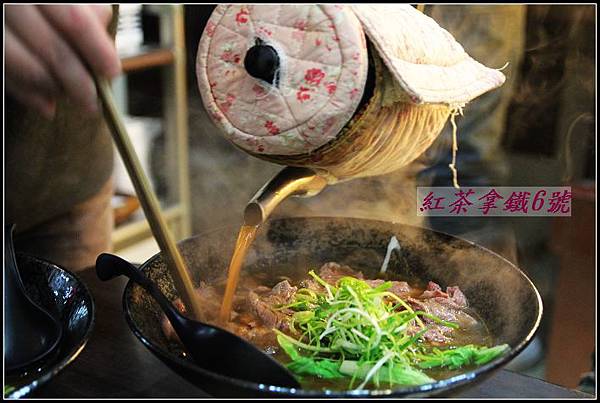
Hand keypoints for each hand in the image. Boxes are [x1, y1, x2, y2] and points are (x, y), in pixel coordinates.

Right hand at [5, 5, 121, 117]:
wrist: (18, 9)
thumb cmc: (48, 10)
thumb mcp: (66, 0)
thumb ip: (85, 12)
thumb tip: (104, 46)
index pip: (76, 19)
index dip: (97, 49)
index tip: (112, 71)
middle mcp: (11, 3)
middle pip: (54, 49)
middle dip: (78, 81)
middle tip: (92, 102)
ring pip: (27, 67)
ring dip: (54, 88)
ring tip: (69, 96)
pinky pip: (6, 74)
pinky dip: (29, 94)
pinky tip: (47, 105)